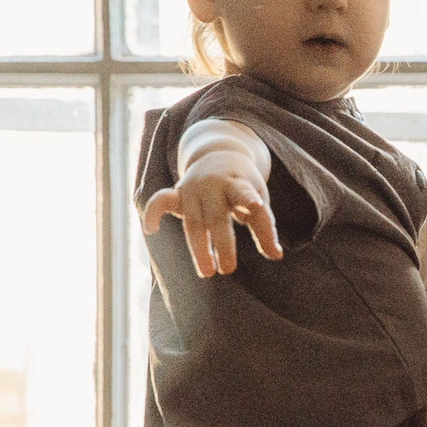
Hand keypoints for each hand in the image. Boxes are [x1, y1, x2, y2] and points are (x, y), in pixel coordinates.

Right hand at [142, 163, 280, 276]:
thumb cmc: (243, 185)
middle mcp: (214, 186)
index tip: (256, 204)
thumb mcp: (258, 199)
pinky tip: (151, 229)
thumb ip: (264, 227)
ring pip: (193, 221)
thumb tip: (276, 255)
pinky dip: (153, 212)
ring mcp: (194, 190)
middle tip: (228, 269)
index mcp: (239, 184)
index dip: (250, 200)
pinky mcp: (177, 194)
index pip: (247, 195)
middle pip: (218, 216)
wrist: (219, 153)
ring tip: (207, 272)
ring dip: (198, 248)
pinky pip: (161, 201)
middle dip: (222, 243)